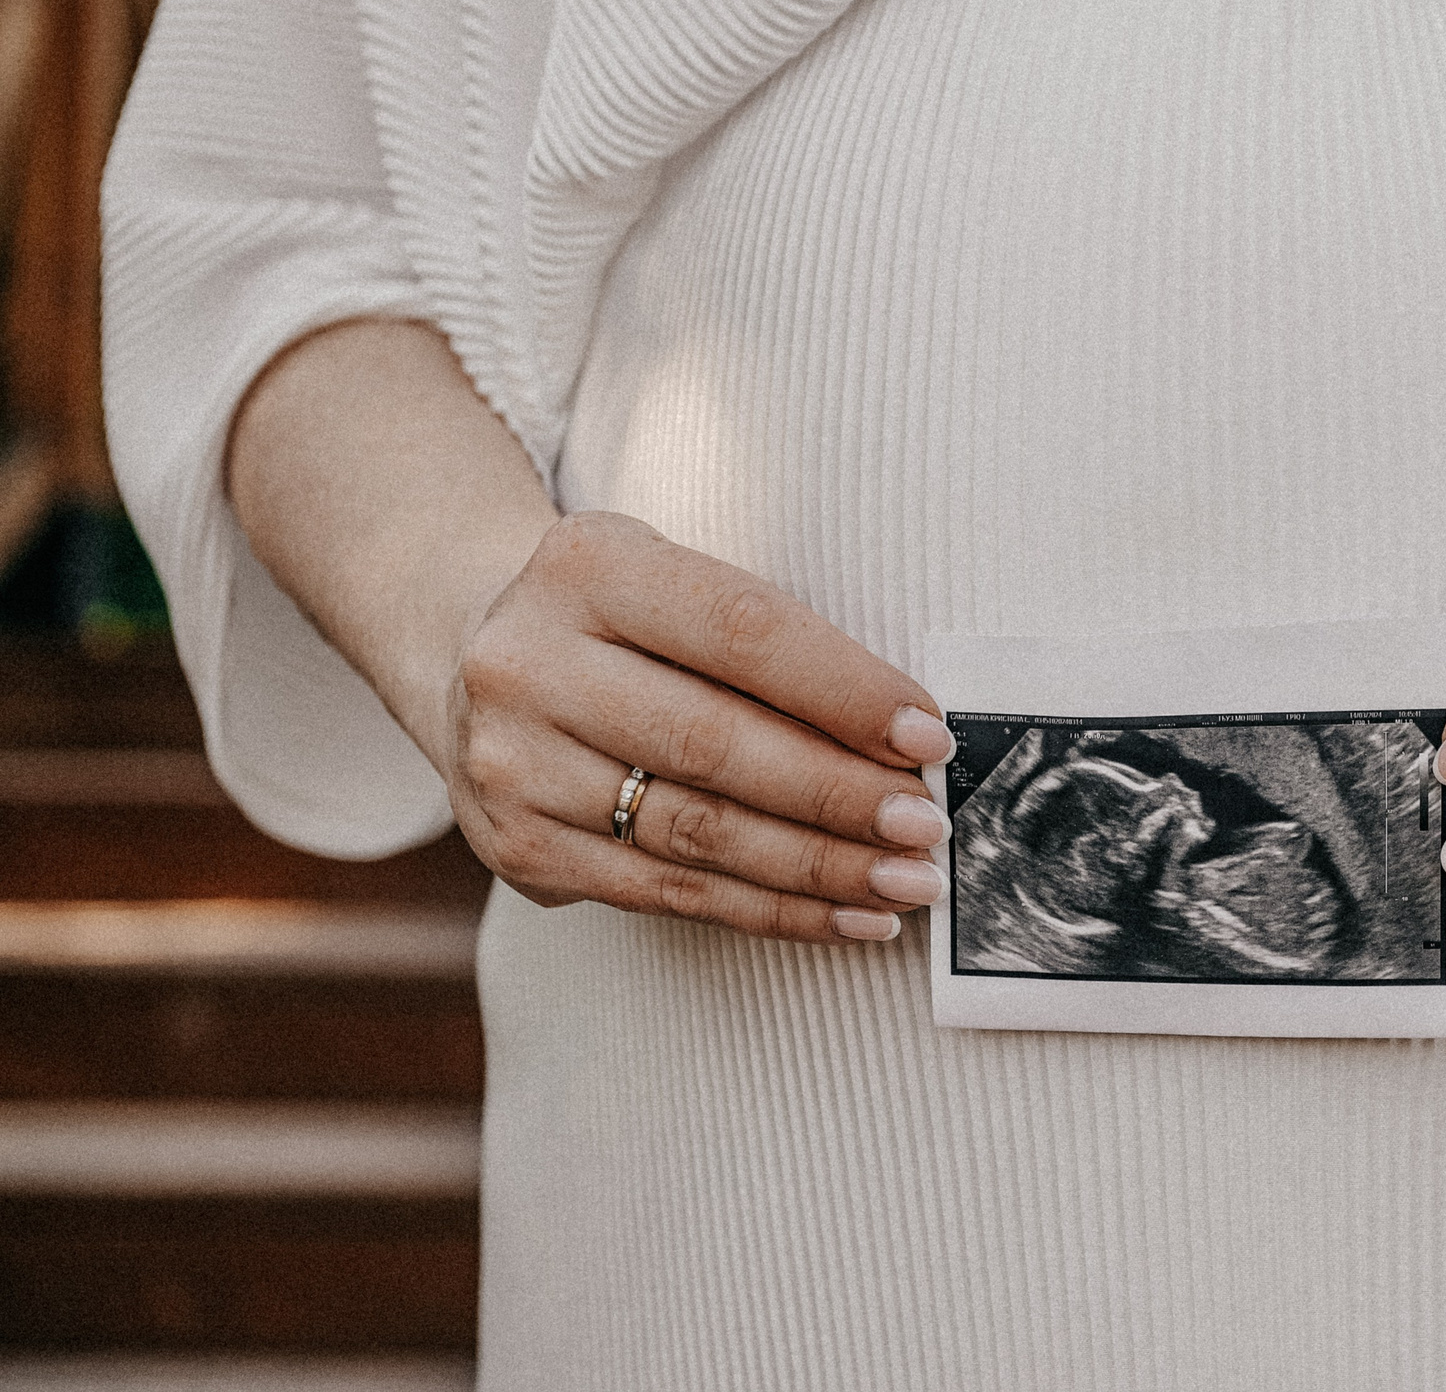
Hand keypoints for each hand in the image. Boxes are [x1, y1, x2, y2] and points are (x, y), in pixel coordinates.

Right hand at [437, 510, 953, 943]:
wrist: (479, 660)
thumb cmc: (627, 622)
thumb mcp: (678, 583)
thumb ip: (775, 646)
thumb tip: (907, 739)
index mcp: (589, 566)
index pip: (741, 631)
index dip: (844, 691)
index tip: (929, 739)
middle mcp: (530, 662)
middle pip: (714, 744)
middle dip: (838, 795)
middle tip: (926, 827)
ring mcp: (511, 761)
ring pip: (695, 832)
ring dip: (818, 868)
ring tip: (907, 882)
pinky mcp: (516, 847)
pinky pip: (668, 893)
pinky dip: (772, 910)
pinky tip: (847, 915)